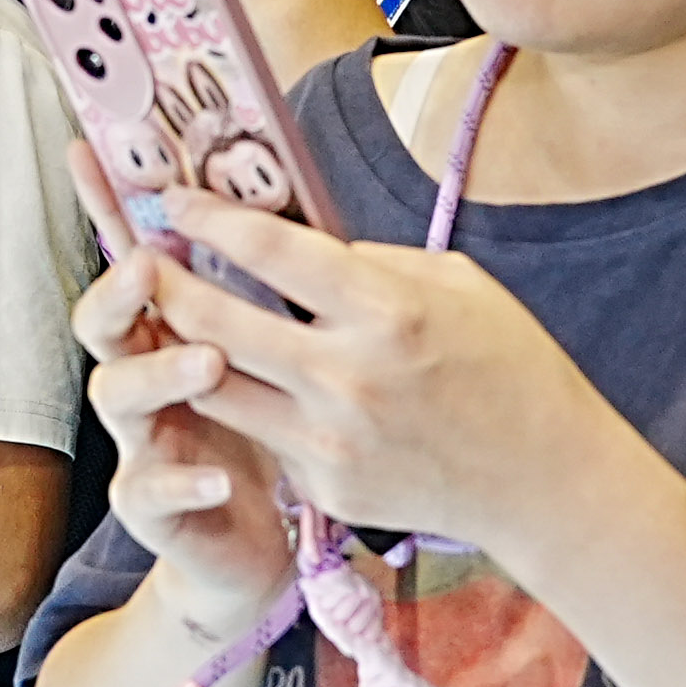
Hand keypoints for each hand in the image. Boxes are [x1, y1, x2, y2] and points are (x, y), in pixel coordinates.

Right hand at [70, 221, 291, 595]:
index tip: (89, 153)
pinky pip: (148, 491)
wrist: (258, 549)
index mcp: (174, 329)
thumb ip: (274, 295)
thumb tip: (294, 215)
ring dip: (157, 372)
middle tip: (152, 264)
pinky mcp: (153, 508)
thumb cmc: (274, 436)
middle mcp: (145, 376)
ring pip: (116, 395)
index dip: (109, 207)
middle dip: (121, 288)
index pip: (136, 256)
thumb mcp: (282, 357)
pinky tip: (217, 476)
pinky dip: (180, 481)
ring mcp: (142, 441)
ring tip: (208, 361)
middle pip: (105, 319)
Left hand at [149, 197, 628, 576]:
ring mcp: (330, 439)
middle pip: (215, 320)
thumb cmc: (510, 369)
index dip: (209, 218)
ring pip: (213, 385)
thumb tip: (300, 248)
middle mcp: (348, 375)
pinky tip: (240, 380)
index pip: (270, 249)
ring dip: (181, 348)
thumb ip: (372, 264)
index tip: (175, 201)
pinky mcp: (324, 486)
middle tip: (142, 258)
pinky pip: (261, 433)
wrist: (543, 482)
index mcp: (387, 308)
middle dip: (164, 282)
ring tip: (166, 318)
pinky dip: (247, 402)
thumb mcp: (457, 284)